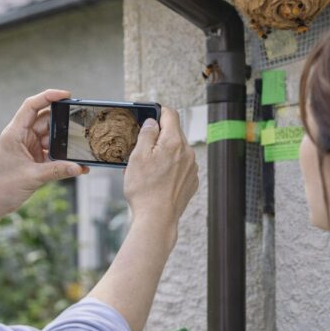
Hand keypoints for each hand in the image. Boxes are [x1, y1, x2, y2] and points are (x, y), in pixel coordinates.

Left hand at [0, 89, 87, 216]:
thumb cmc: (3, 187)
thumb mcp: (32, 177)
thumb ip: (57, 171)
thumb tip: (79, 167)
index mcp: (15, 133)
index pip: (32, 106)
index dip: (48, 96)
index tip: (67, 95)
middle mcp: (22, 136)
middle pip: (46, 120)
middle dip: (62, 124)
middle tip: (79, 127)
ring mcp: (29, 147)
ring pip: (51, 137)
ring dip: (64, 143)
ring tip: (79, 149)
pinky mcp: (35, 158)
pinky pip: (53, 153)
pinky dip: (63, 157)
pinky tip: (76, 165)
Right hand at [124, 106, 197, 235]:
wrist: (157, 219)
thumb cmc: (144, 190)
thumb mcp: (137, 157)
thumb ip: (146, 134)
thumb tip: (152, 122)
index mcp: (174, 142)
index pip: (171, 114)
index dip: (158, 111)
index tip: (150, 114)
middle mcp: (188, 153)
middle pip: (174, 133)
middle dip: (159, 136)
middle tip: (143, 148)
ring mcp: (192, 168)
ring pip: (178, 151)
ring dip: (165, 153)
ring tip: (149, 168)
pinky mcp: (192, 182)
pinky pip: (182, 167)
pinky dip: (171, 168)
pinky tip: (158, 180)